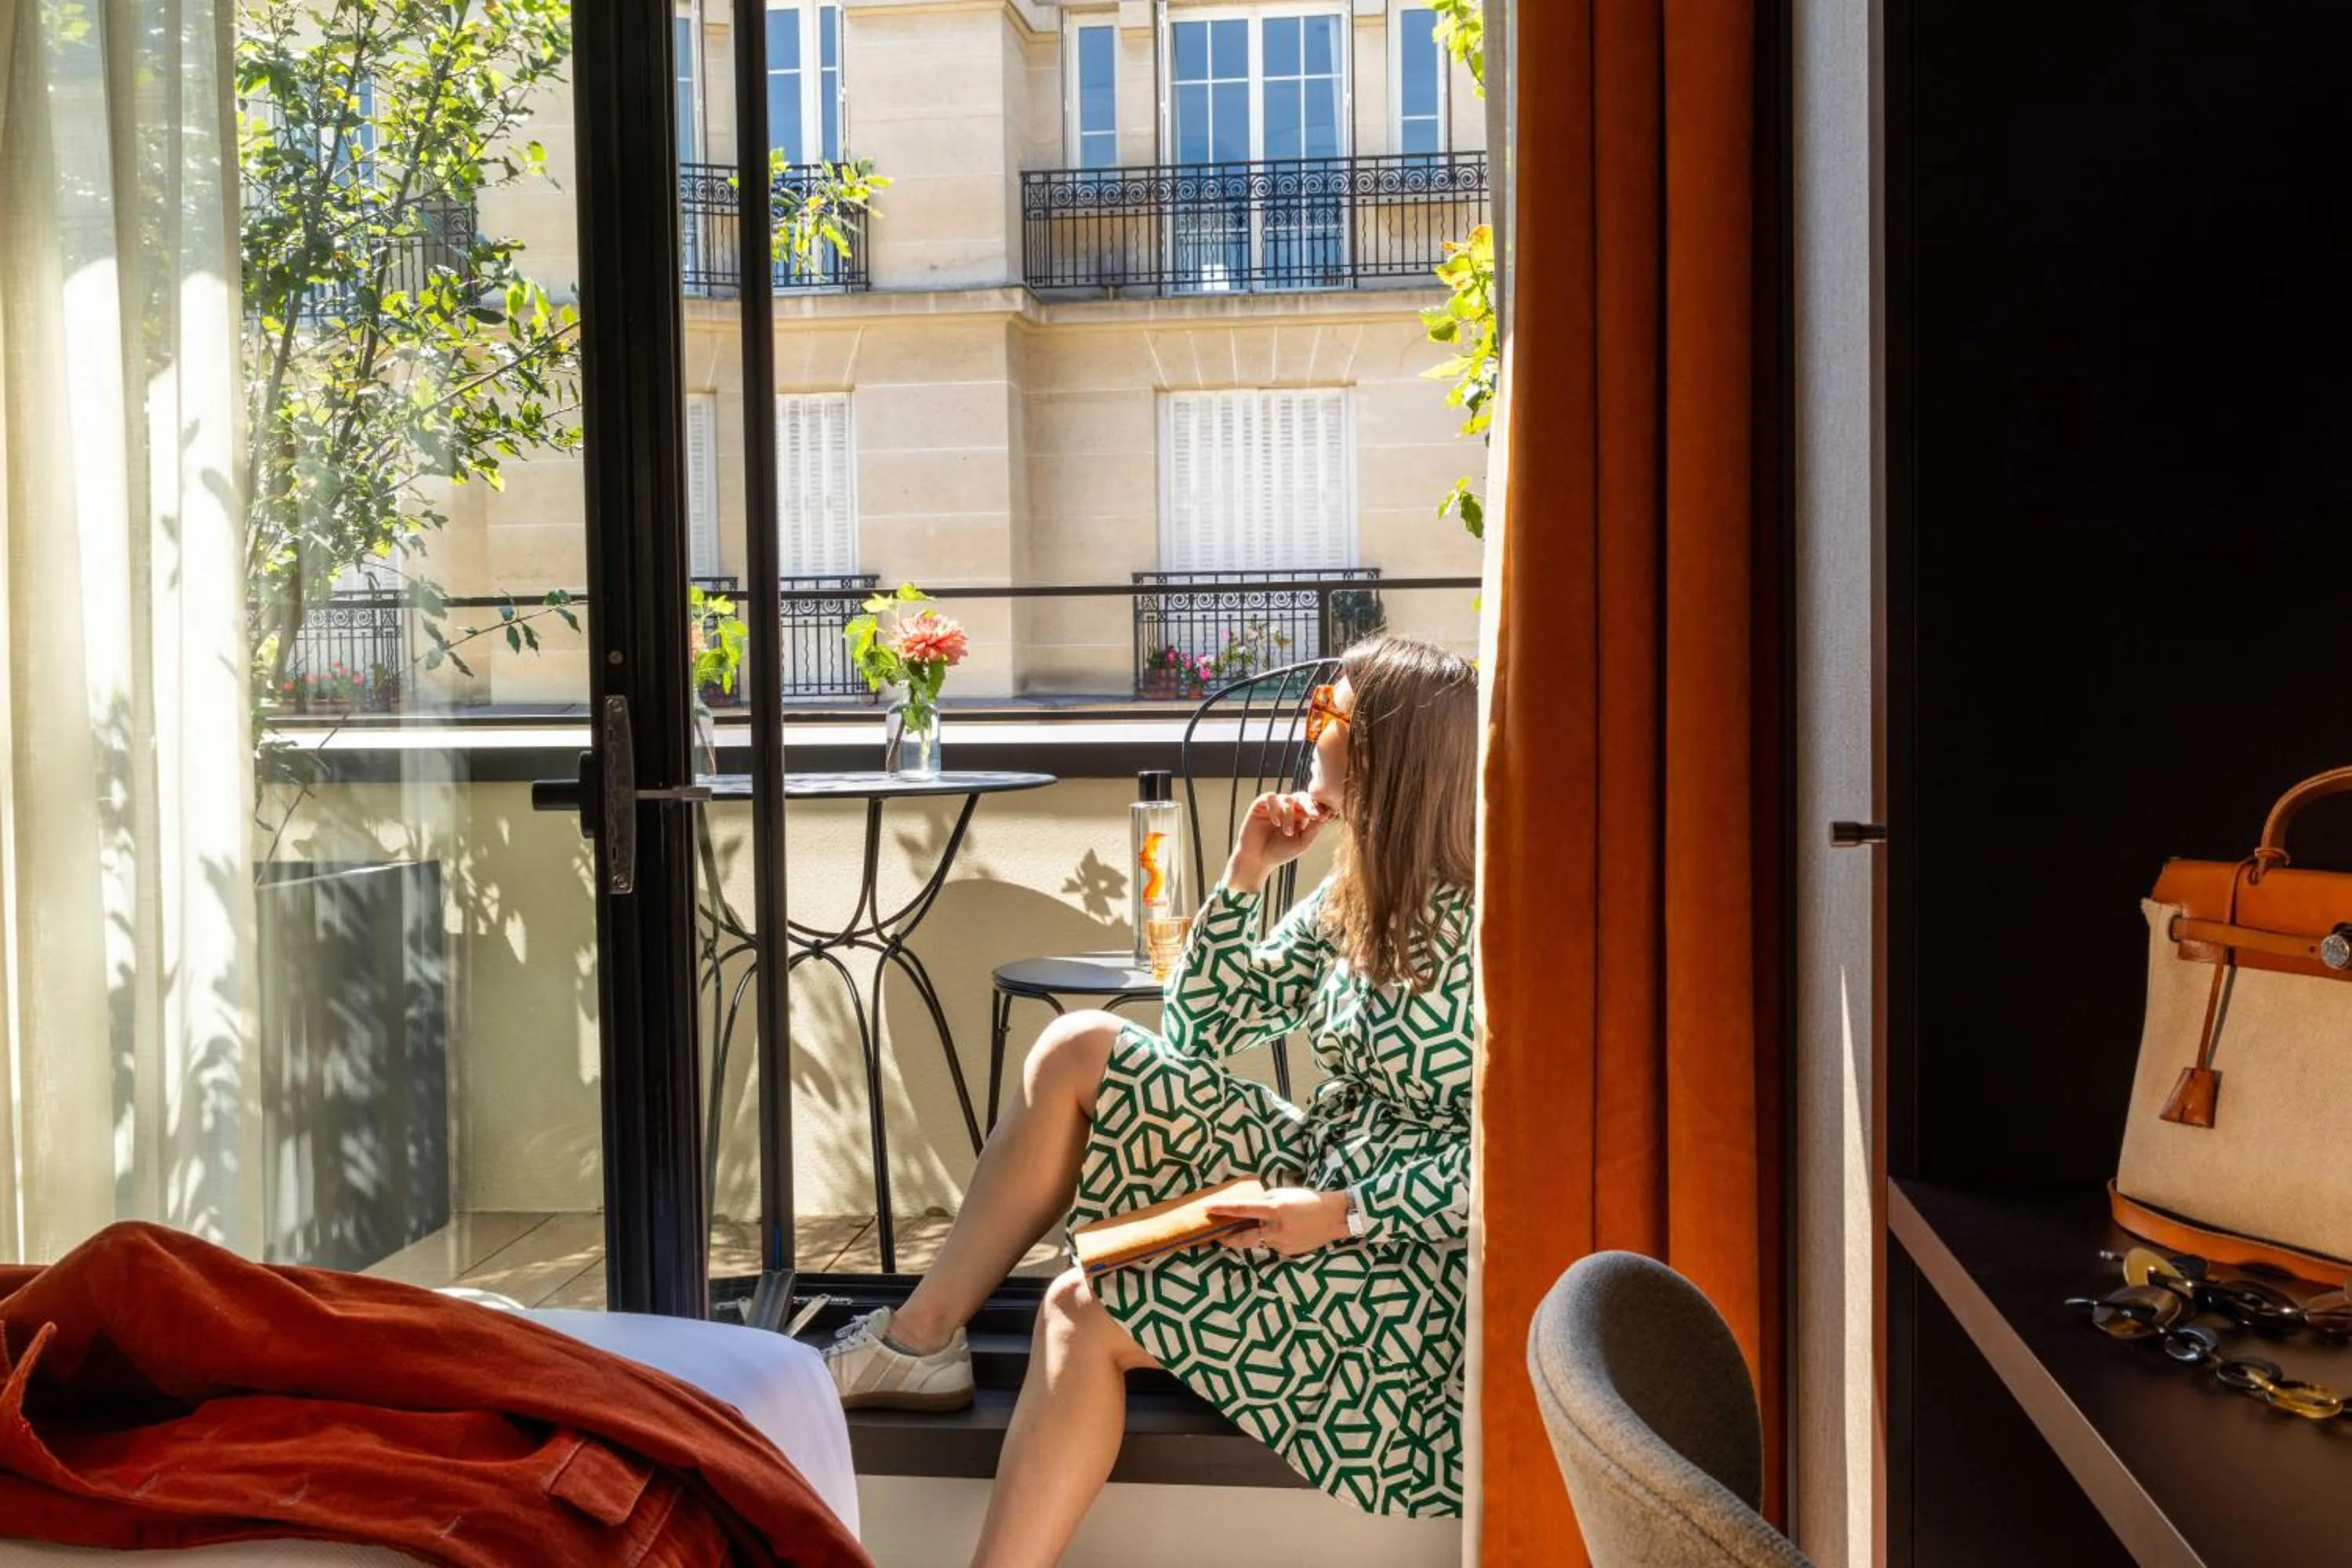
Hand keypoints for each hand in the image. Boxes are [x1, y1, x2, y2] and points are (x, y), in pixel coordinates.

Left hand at [1207, 1188, 1350, 1257]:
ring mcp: (1281, 1244)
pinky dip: (1270, 1238)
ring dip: (1253, 1235)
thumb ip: (1264, 1202)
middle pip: (1243, 1239)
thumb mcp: (1283, 1194)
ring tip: (1259, 1226)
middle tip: (1217, 1235)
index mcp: (1275, 1210)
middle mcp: (1276, 1230)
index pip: (1243, 1210)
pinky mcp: (1287, 1252)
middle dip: (1228, 1239)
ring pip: (1259, 1241)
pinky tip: (1282, 1231)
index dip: (1224, 1210)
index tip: (1208, 1209)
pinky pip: (1272, 1245)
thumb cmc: (1308, 1200)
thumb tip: (1247, 1208)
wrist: (1334, 1217)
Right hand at [1226, 791, 1335, 891]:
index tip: (1326, 815)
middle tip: (1314, 816)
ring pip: (1287, 799)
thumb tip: (1326, 813)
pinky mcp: (1260, 805)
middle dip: (1309, 805)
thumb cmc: (1280, 853)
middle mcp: (1287, 809)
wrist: (1257, 860)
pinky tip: (1275, 822)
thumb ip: (1314, 828)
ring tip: (1287, 832)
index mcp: (1300, 816)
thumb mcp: (1303, 842)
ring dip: (1289, 815)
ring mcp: (1273, 806)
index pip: (1311, 804)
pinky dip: (1275, 808)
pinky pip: (1271, 797)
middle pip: (1301, 797)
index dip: (1319, 807)